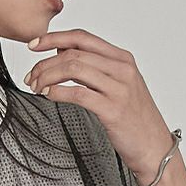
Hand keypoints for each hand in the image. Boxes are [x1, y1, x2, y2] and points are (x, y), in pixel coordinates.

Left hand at [24, 29, 172, 181]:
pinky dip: (57, 92)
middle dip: (44, 63)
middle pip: (73, 53)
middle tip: (31, 77)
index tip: (33, 45)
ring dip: (47, 77)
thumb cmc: (133, 118)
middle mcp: (122, 69)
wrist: (154, 147)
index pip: (82, 37)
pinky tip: (48, 95)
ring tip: (36, 88)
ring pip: (73, 69)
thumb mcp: (118, 84)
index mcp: (122, 59)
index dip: (54, 37)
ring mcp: (119, 88)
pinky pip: (78, 93)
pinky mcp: (113, 109)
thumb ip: (94, 66)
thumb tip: (62, 49)